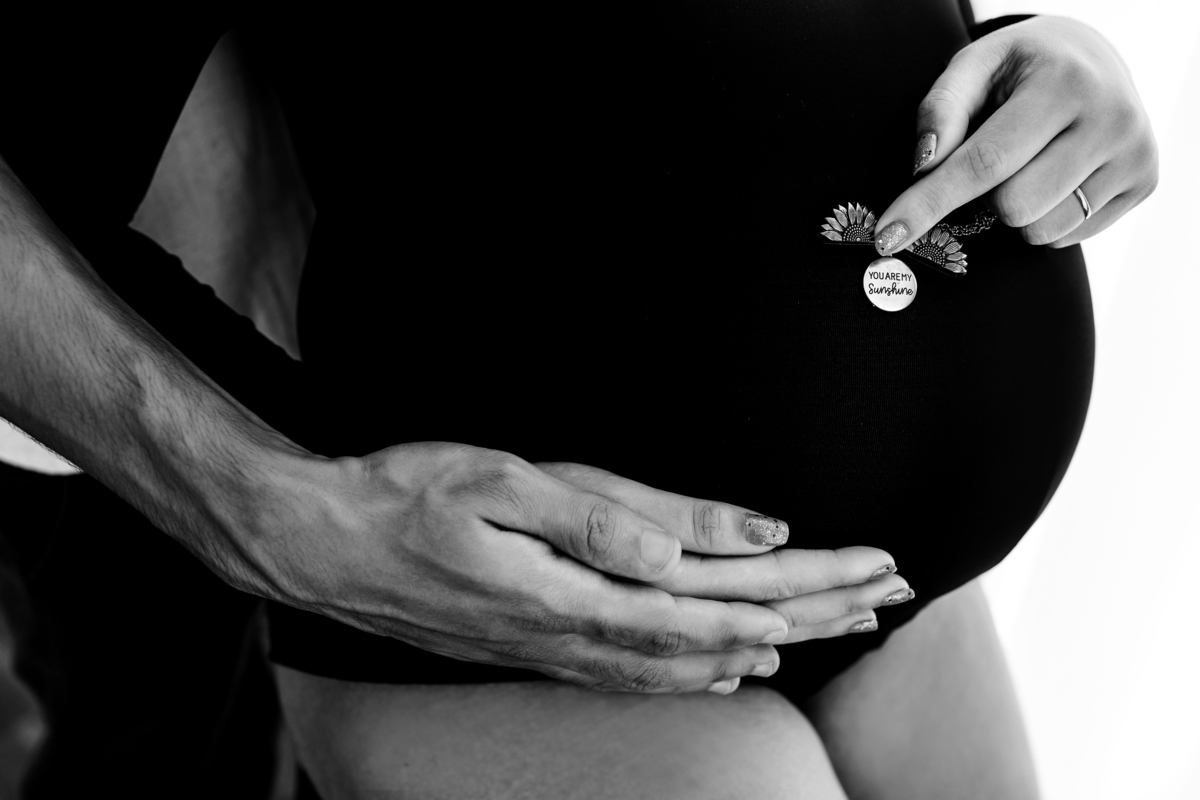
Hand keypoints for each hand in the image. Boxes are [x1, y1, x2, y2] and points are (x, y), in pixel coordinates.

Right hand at [252, 443, 900, 693]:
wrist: (324, 549)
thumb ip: (602, 515)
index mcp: (585, 582)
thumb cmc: (406, 499)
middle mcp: (584, 628)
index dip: (804, 582)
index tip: (873, 569)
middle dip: (816, 611)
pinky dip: (707, 669)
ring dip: (775, 640)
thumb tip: (701, 538)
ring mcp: (563, 645)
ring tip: (837, 629)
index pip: (724, 592)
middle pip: (726, 630)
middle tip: (889, 597)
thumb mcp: (500, 481)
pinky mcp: (542, 644)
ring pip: (694, 658)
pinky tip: (734, 666)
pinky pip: (645, 672)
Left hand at [874, 16, 1156, 253]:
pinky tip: (1056, 176)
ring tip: (1029, 165)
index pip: (982, 163)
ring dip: (1017, 212)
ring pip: (1042, 230)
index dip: (928, 203)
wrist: (1094, 58)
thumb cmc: (1020, 68)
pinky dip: (1047, 217)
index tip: (887, 237)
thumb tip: (924, 165)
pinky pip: (1068, 237)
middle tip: (995, 160)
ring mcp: (1134, 155)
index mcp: (1064, 83)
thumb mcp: (976, 66)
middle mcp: (1111, 120)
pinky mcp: (1144, 184)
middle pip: (1013, 207)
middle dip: (985, 197)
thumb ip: (942, 109)